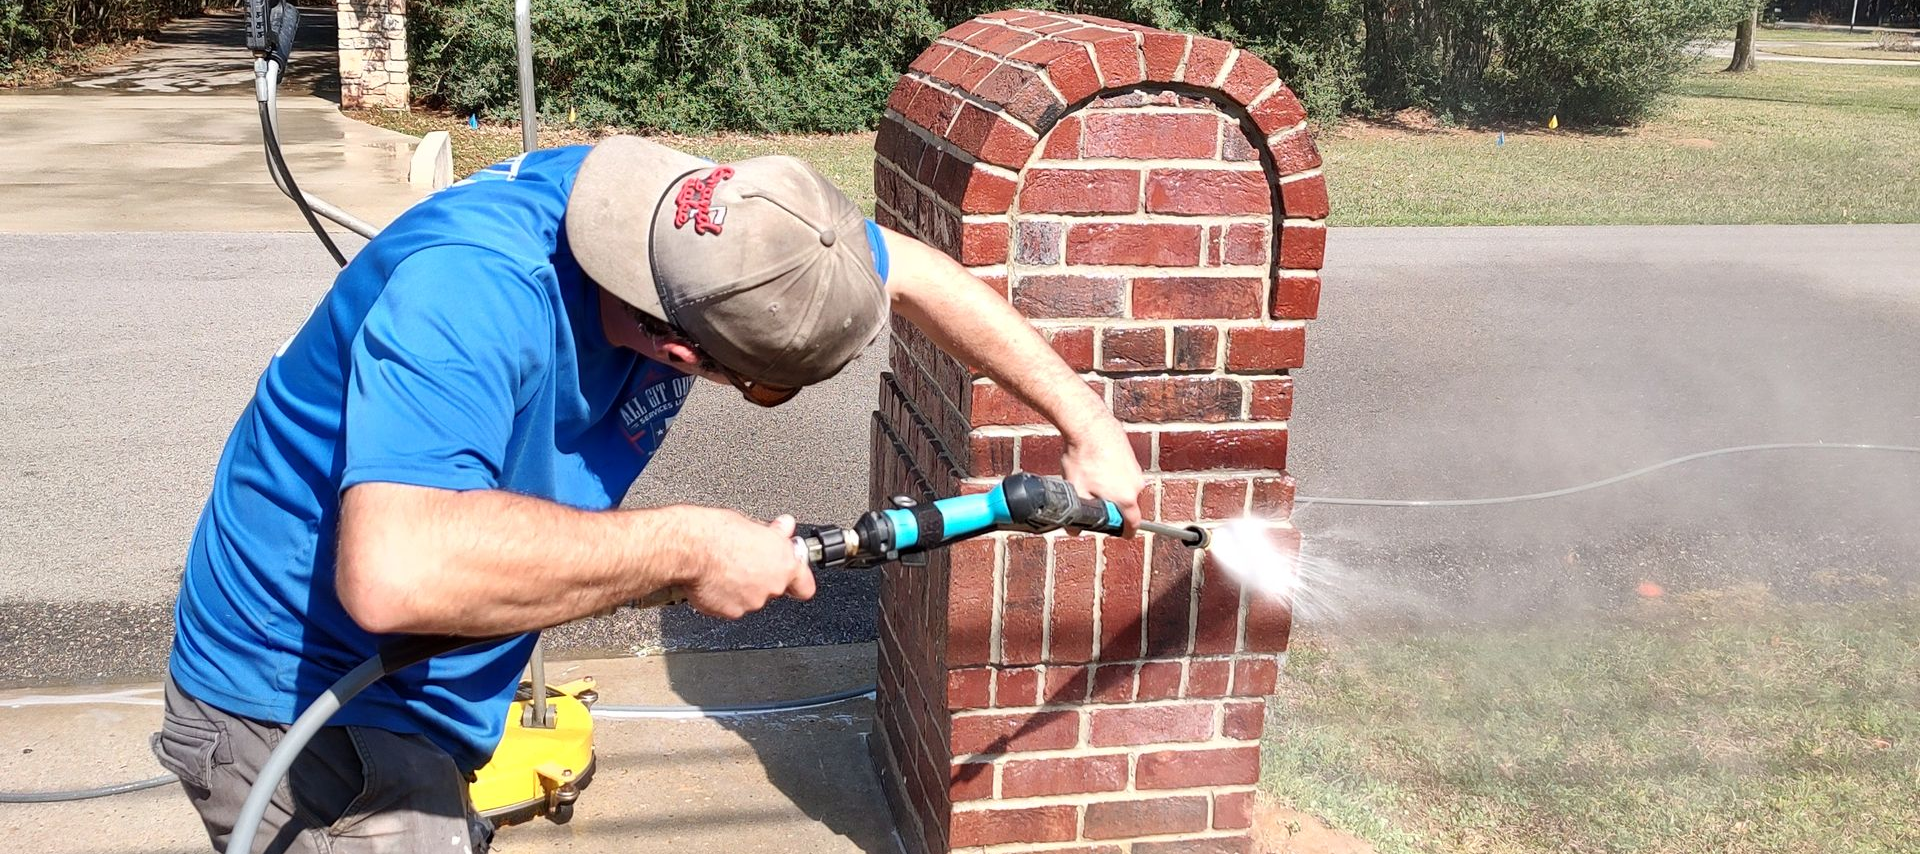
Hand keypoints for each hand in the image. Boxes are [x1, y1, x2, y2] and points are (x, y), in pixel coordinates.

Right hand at [681, 510, 815, 619]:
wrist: (690, 549)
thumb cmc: (718, 533)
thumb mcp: (753, 523)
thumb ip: (773, 533)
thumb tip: (784, 527)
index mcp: (784, 563)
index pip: (805, 585)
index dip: (798, 581)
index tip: (792, 577)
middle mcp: (772, 586)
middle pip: (773, 588)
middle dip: (761, 577)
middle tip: (744, 561)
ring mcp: (752, 601)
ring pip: (750, 597)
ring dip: (741, 587)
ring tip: (724, 568)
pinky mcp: (730, 611)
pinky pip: (730, 606)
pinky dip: (723, 597)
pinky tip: (713, 580)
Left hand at [1061, 419, 1145, 535]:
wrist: (1090, 424)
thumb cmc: (1084, 456)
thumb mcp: (1074, 490)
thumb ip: (1077, 513)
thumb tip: (1073, 530)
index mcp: (1126, 498)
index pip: (1132, 524)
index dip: (1124, 532)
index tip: (1120, 534)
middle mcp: (1136, 485)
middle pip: (1126, 505)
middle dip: (1111, 506)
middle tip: (1092, 499)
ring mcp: (1136, 469)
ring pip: (1124, 488)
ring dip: (1110, 489)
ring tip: (1091, 478)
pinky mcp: (1131, 457)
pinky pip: (1123, 473)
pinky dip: (1112, 474)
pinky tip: (1095, 466)